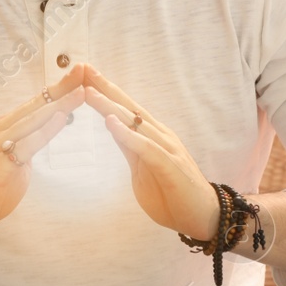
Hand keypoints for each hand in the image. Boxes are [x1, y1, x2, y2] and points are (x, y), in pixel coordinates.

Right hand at [0, 63, 86, 241]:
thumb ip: (28, 145)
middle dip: (63, 87)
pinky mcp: (1, 160)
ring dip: (60, 104)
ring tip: (81, 91)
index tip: (78, 76)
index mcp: (5, 127)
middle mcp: (1, 129)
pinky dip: (47, 129)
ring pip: (35, 118)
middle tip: (84, 70)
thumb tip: (44, 135)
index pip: (36, 104)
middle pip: (38, 104)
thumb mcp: (15, 160)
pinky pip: (28, 142)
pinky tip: (62, 118)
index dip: (58, 89)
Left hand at [80, 63, 219, 238]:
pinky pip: (146, 147)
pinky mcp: (170, 165)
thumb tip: (113, 127)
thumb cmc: (171, 193)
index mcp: (151, 134)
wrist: (203, 216)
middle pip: (128, 107)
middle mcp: (159, 135)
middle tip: (82, 70)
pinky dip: (129, 135)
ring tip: (90, 93)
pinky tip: (112, 124)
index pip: (125, 108)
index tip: (83, 75)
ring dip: (111, 107)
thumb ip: (129, 147)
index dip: (104, 91)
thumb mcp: (141, 168)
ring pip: (135, 122)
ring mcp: (166, 148)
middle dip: (105, 88)